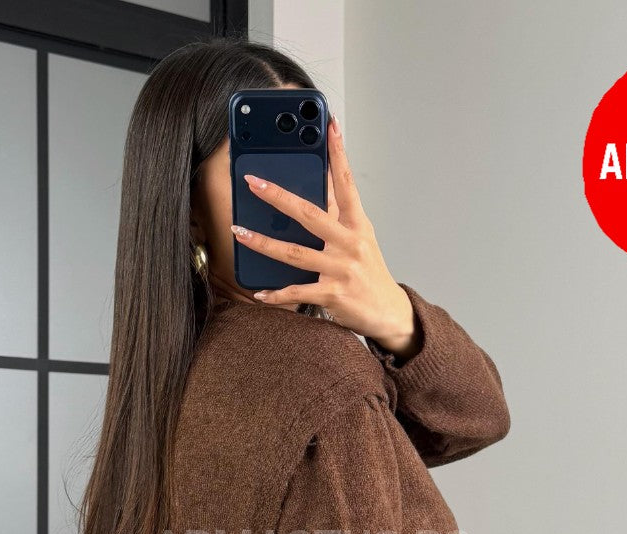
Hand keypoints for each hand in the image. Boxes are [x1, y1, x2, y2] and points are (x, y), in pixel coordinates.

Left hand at [230, 116, 418, 356]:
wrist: (388, 313)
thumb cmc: (370, 273)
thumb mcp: (361, 238)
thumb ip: (340, 214)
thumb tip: (320, 183)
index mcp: (358, 225)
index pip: (346, 183)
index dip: (338, 154)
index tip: (329, 126)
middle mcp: (350, 243)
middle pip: (309, 214)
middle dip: (278, 196)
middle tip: (253, 182)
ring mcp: (341, 269)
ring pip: (295, 253)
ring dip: (263, 243)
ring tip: (239, 232)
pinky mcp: (332, 294)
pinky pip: (297, 292)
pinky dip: (276, 294)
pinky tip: (259, 292)